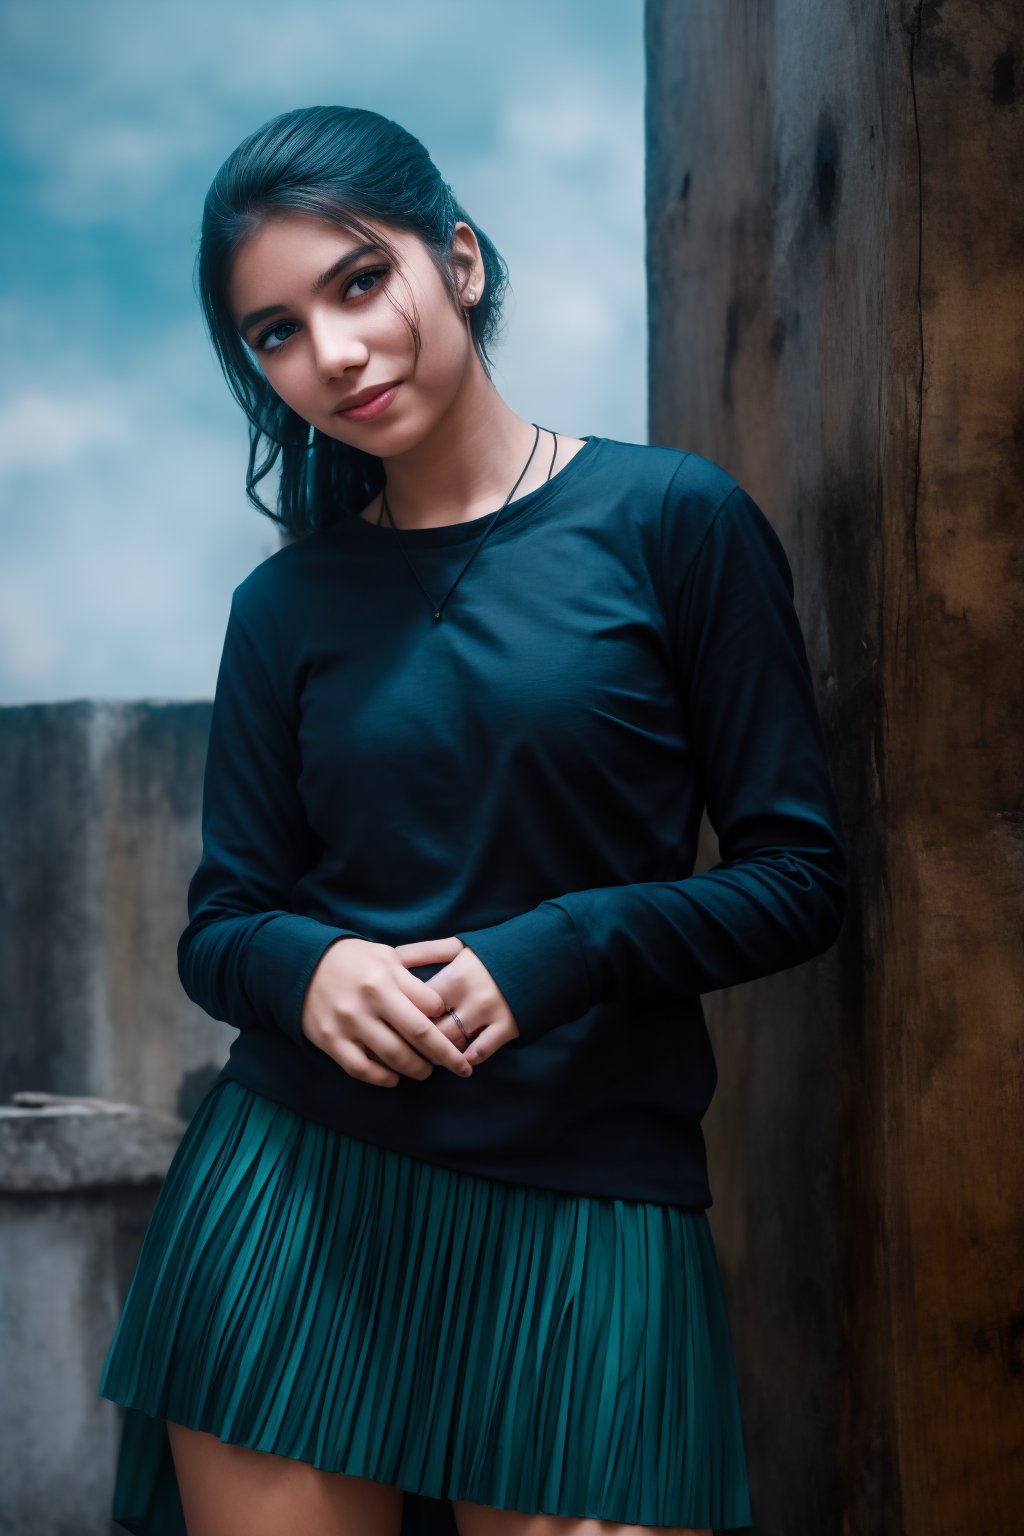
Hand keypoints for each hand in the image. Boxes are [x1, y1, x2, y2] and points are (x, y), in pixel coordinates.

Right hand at [300, 937, 475, 1086]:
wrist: (302, 965)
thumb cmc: (354, 960)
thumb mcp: (388, 954)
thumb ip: (419, 968)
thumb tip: (452, 976)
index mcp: (386, 977)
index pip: (430, 1006)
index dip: (446, 1021)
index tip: (455, 1031)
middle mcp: (369, 1000)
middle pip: (418, 1036)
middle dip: (445, 1056)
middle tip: (457, 1065)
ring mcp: (348, 1023)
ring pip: (393, 1057)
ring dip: (416, 1070)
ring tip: (426, 1071)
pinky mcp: (331, 1040)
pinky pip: (362, 1069)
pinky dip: (383, 1078)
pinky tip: (394, 1078)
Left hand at [393, 936, 520, 1066]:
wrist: (541, 954)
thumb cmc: (493, 949)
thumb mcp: (458, 945)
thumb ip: (424, 952)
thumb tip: (392, 957)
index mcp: (454, 977)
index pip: (415, 1005)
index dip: (400, 1014)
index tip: (390, 1020)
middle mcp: (470, 999)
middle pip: (430, 1030)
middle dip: (413, 1039)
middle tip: (401, 1044)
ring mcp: (489, 1017)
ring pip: (451, 1045)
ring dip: (436, 1052)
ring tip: (423, 1054)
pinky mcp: (507, 1029)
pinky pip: (480, 1053)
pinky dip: (464, 1059)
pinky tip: (454, 1060)